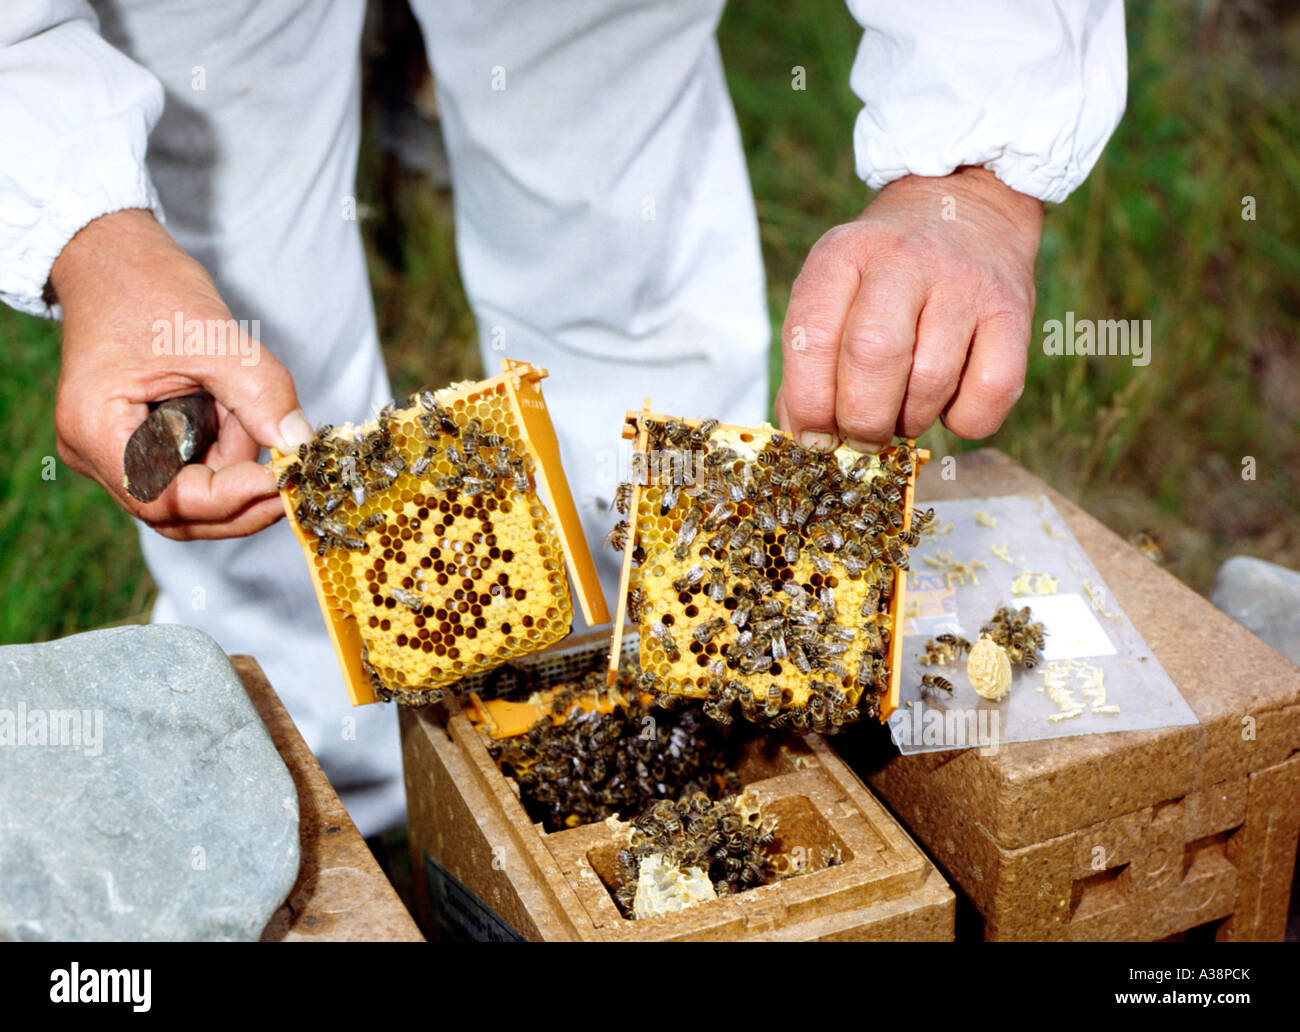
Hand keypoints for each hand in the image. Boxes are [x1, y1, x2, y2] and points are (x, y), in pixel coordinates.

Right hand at [50, 209, 313, 539]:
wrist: (115, 259)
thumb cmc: (149, 288)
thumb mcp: (214, 336)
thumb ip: (261, 393)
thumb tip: (301, 445)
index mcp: (94, 428)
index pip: (165, 499)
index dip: (230, 497)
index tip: (282, 476)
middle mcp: (94, 453)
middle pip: (178, 512)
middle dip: (240, 493)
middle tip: (289, 466)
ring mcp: (113, 455)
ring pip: (190, 498)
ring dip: (234, 466)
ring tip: (243, 408)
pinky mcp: (137, 447)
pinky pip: (189, 473)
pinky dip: (224, 453)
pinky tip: (232, 413)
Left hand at [775, 166, 1041, 450]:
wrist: (963, 209)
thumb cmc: (881, 276)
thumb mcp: (834, 292)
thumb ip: (810, 361)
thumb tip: (807, 439)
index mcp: (842, 255)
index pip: (811, 338)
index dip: (808, 404)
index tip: (815, 437)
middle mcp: (903, 259)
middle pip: (872, 356)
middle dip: (861, 420)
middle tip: (862, 437)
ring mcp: (964, 282)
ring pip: (931, 381)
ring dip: (912, 420)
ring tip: (905, 412)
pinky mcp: (1013, 310)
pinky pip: (992, 391)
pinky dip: (966, 418)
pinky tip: (952, 403)